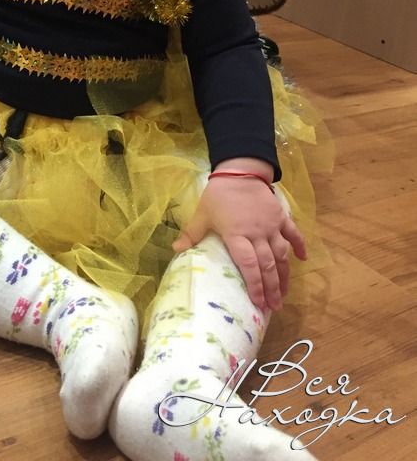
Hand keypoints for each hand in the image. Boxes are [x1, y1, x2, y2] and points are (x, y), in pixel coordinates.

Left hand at [172, 178, 307, 311]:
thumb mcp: (202, 213)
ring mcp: (272, 225)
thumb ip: (191, 233)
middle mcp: (257, 233)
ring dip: (284, 275)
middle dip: (272, 288)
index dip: (255, 284)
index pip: (248, 264)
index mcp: (237, 234)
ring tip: (284, 294)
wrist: (239, 170)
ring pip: (282, 254)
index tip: (258, 302)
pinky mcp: (281, 216)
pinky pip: (293, 233)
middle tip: (274, 307)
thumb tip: (174, 251)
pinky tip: (303, 259)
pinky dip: (299, 245)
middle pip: (268, 265)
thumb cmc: (219, 194)